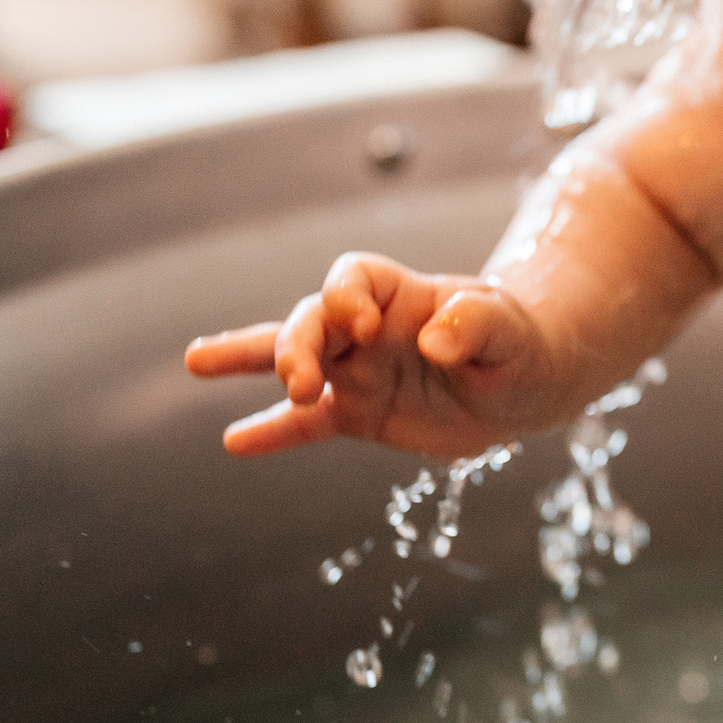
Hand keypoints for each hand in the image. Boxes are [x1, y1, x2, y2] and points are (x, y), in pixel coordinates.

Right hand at [186, 255, 556, 459]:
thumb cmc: (518, 343)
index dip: (346, 298)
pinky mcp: (359, 414)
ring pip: (291, 362)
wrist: (525, 383)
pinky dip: (273, 432)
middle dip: (297, 347)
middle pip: (312, 321)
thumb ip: (475, 325)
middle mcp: (368, 329)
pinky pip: (306, 424)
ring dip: (250, 361)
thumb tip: (435, 340)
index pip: (353, 280)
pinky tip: (235, 442)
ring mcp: (358, 371)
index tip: (363, 327)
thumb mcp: (509, 332)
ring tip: (197, 361)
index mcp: (401, 295)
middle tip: (301, 383)